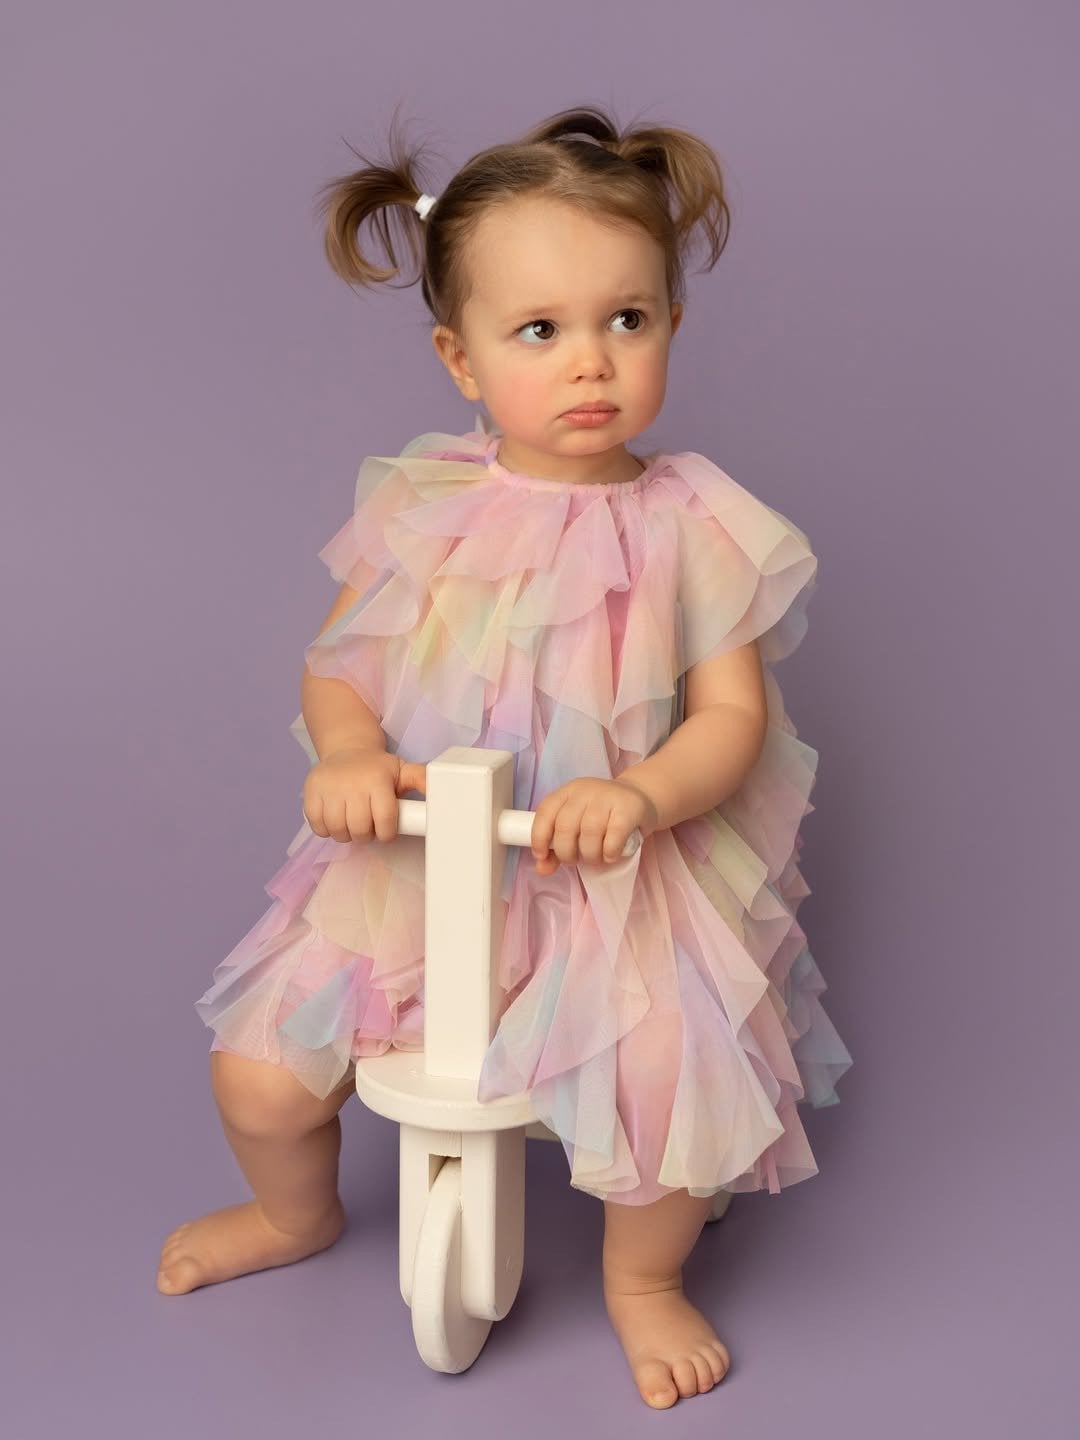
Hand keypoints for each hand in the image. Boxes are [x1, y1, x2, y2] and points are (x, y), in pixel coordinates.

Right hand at [303, 746, 426, 843]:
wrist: (347, 749)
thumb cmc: (377, 768)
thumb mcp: (402, 770)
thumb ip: (422, 780)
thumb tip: (442, 790)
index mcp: (378, 780)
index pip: (385, 821)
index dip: (386, 833)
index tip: (386, 830)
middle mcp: (352, 783)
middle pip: (359, 829)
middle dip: (366, 835)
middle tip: (367, 826)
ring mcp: (329, 787)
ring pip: (337, 830)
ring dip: (346, 834)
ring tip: (351, 823)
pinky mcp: (311, 792)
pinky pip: (317, 826)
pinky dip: (326, 829)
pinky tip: (335, 819)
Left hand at [529, 777, 656, 876]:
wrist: (642, 797)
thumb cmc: (604, 816)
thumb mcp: (578, 825)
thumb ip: (557, 846)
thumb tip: (542, 868)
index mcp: (567, 792)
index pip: (545, 812)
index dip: (539, 837)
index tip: (542, 855)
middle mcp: (585, 791)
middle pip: (566, 827)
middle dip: (567, 853)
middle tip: (576, 860)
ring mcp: (607, 797)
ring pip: (589, 833)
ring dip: (590, 856)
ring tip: (595, 859)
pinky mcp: (628, 808)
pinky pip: (613, 837)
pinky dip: (609, 852)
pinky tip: (611, 855)